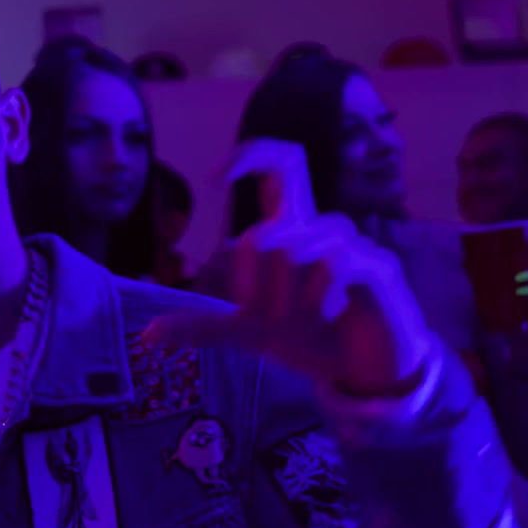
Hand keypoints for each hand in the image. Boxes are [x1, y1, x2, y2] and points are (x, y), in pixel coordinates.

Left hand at [145, 139, 435, 397]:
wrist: (363, 372)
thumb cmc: (312, 337)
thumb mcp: (249, 333)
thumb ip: (203, 327)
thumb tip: (148, 336)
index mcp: (290, 231)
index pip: (278, 164)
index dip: (248, 156)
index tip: (212, 181)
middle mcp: (320, 229)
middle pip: (265, 233)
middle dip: (257, 289)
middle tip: (272, 320)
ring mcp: (353, 245)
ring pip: (297, 253)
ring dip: (292, 302)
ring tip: (312, 322)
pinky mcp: (378, 266)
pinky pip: (334, 266)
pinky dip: (321, 300)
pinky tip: (333, 317)